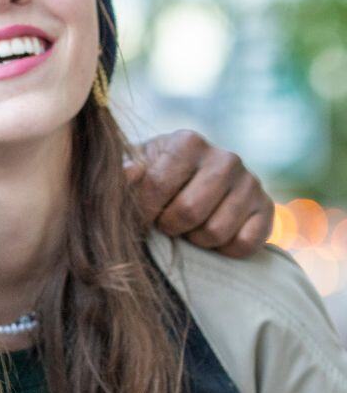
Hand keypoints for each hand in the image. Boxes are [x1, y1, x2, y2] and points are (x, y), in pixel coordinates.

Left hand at [126, 130, 273, 257]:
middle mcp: (225, 157)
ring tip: (186, 228)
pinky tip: (210, 236)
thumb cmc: (156, 175)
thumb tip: (130, 172)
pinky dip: (223, 250)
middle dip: (169, 226)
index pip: (157, 185)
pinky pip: (244, 244)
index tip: (140, 216)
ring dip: (194, 239)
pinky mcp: (267, 208)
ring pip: (216, 232)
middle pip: (189, 211)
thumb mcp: (135, 169)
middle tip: (164, 223)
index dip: (143, 210)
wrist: (193, 184)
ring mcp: (251, 182)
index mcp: (188, 141)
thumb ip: (124, 174)